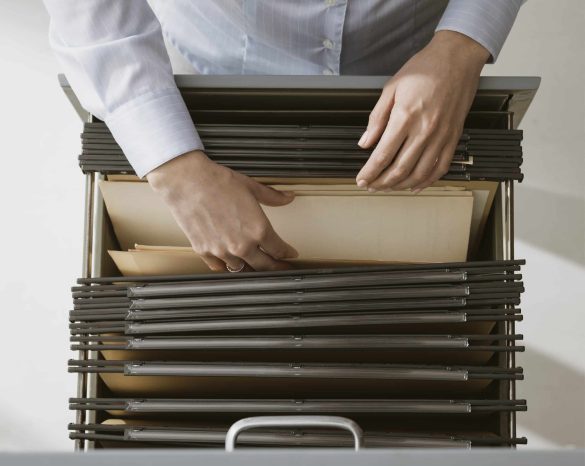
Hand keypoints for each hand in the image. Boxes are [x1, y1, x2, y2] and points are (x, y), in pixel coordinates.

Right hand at [146, 150, 297, 271]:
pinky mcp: (204, 251)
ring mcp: (222, 251)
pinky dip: (227, 266)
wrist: (187, 181)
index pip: (279, 250)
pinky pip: (220, 267)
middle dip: (275, 267)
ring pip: (242, 269)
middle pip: (264, 266)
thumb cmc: (218, 181)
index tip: (290, 255)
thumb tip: (288, 197)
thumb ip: (273, 196)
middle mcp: (242, 245)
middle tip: (279, 267)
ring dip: (250, 267)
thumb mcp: (251, 187)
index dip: (288, 254)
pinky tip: (231, 263)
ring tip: (255, 265)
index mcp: (258, 230)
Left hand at [356, 31, 489, 191]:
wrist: (457, 57)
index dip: (370, 172)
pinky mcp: (454, 137)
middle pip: (400, 169)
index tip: (361, 179)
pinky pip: (441, 167)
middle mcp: (424, 130)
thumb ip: (377, 118)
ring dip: (401, 185)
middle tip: (371, 186)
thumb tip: (365, 142)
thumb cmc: (425, 68)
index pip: (383, 154)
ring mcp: (441, 136)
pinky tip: (415, 185)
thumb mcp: (391, 88)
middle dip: (382, 182)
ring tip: (388, 187)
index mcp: (405, 116)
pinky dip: (427, 181)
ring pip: (420, 173)